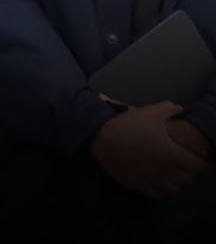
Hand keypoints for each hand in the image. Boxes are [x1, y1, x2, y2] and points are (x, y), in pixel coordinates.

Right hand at [90, 101, 209, 198]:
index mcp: (172, 153)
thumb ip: (169, 109)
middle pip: (187, 179)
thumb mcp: (150, 111)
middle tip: (185, 165)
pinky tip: (158, 181)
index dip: (202, 163)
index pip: (197, 165)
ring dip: (176, 182)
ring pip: (174, 189)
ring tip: (173, 175)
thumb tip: (180, 109)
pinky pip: (158, 194)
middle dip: (189, 172)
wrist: (101, 137)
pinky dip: (162, 190)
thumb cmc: (128, 124)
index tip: (201, 160)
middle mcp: (166, 170)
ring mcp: (152, 180)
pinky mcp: (139, 185)